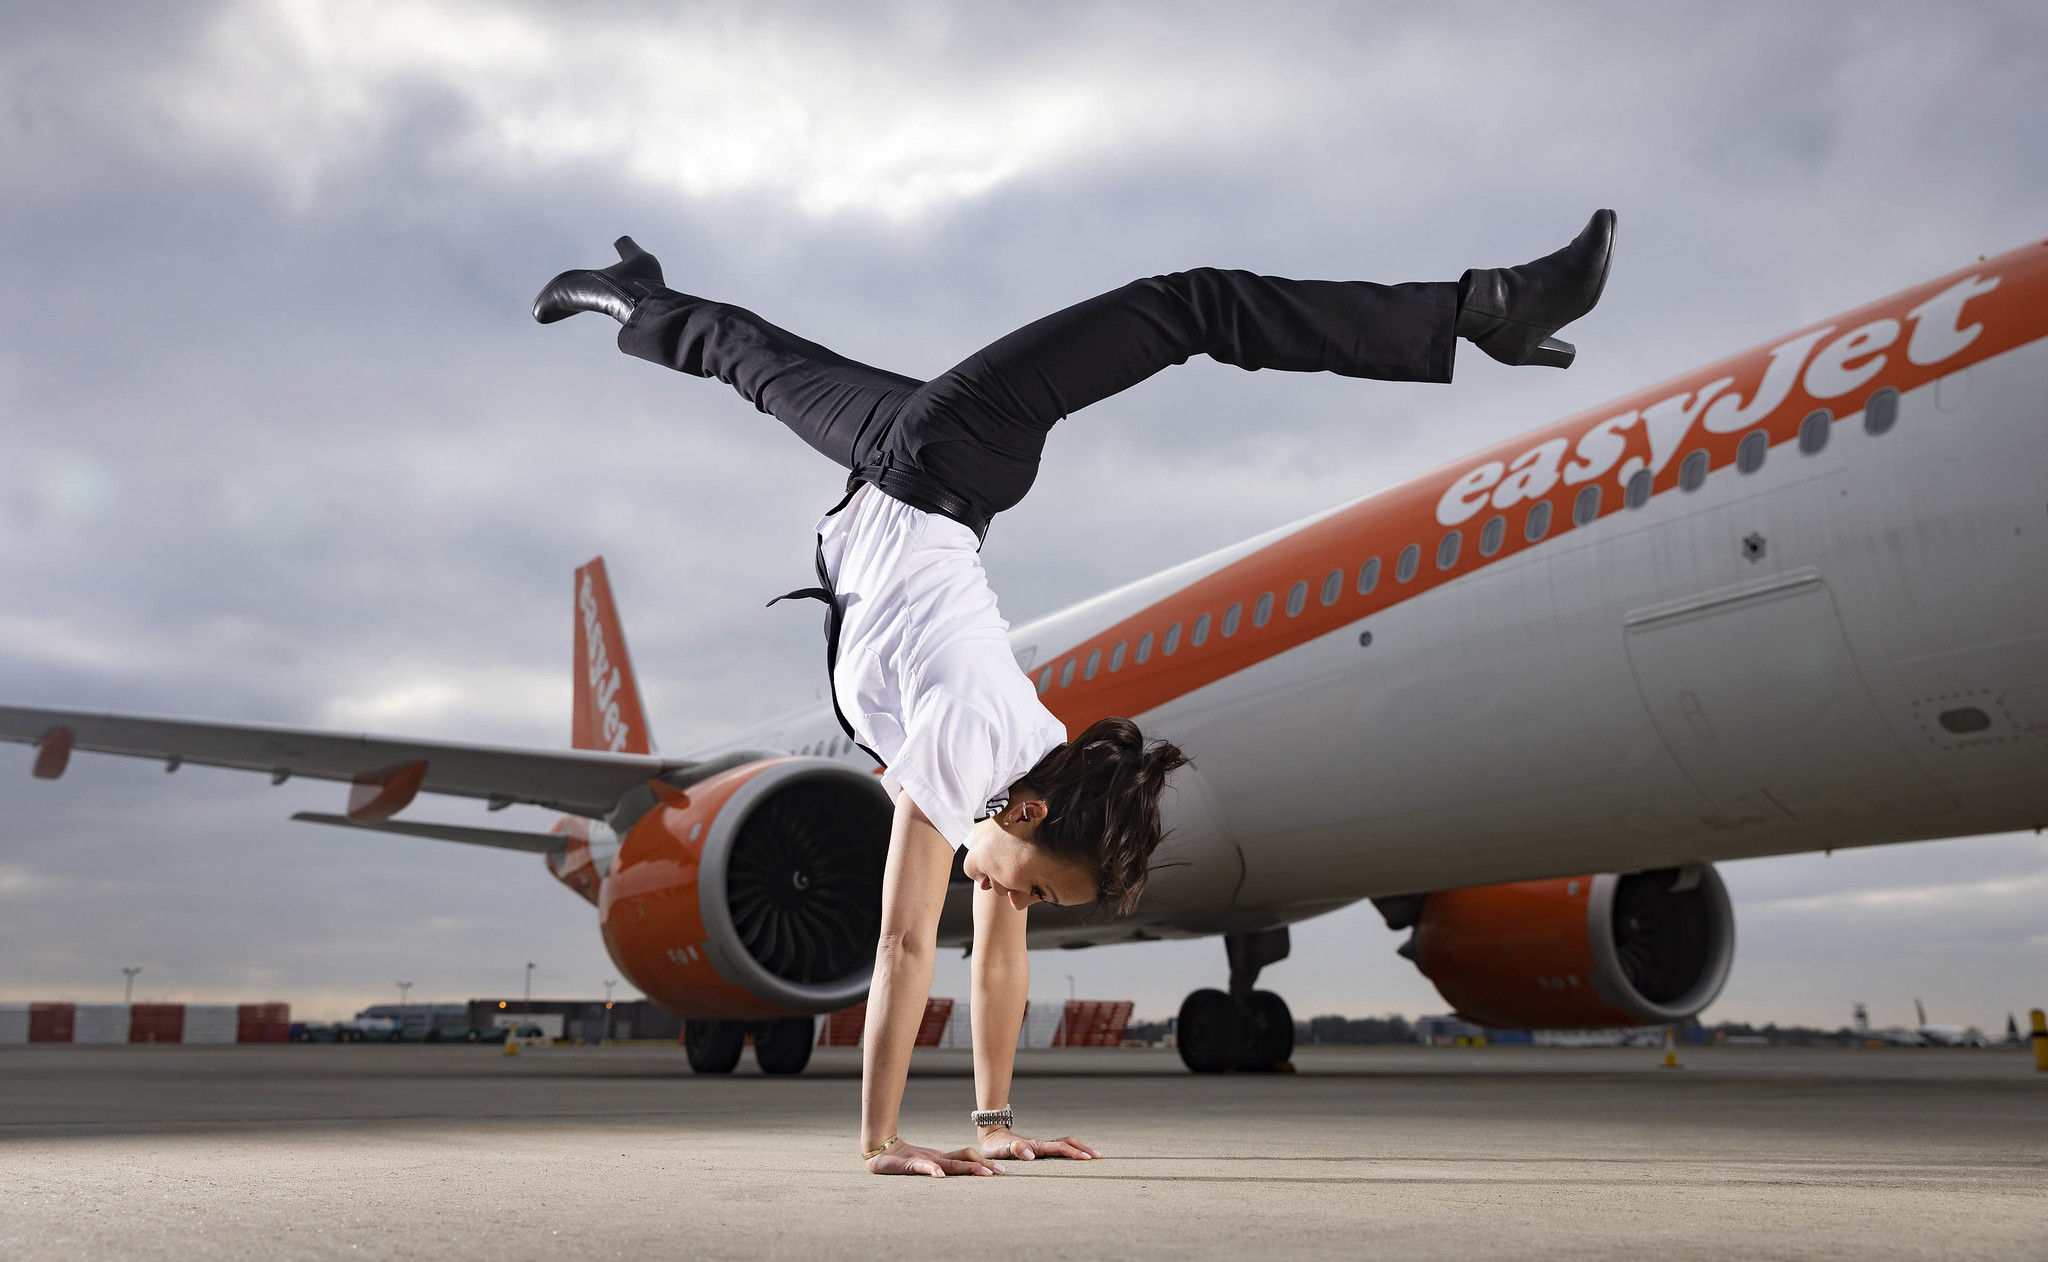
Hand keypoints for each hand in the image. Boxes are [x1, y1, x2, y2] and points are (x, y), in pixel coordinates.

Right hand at [866, 1139, 1004, 1177]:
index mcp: (942, 1158)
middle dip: (984, 1165)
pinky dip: (933, 1171)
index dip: (984, 1161)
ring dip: (968, 1168)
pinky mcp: (911, 1164)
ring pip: (950, 1164)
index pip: (967, 1157)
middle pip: (964, 1158)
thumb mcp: (927, 1165)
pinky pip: (924, 1167)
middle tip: (1001, 1173)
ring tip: (984, 1174)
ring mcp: (925, 1160)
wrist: (880, 1150)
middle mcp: (938, 1158)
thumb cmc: (904, 1161)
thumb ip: (940, 1169)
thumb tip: (956, 1178)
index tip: (1002, 1170)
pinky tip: (940, 1177)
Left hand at [975, 1127, 1099, 1161]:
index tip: (1087, 1159)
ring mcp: (1042, 1146)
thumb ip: (1014, 1150)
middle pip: (1068, 1143)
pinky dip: (1071, 1151)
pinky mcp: (1040, 1149)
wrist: (992, 1135)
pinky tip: (1076, 1157)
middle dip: (1083, 1149)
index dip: (1073, 1153)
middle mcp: (1042, 1145)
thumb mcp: (1001, 1149)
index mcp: (1036, 1146)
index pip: (1059, 1149)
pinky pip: (1060, 1149)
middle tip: (1099, 1157)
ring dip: (1080, 1149)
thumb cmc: (995, 1146)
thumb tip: (1030, 1155)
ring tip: (1094, 1156)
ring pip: (1065, 1144)